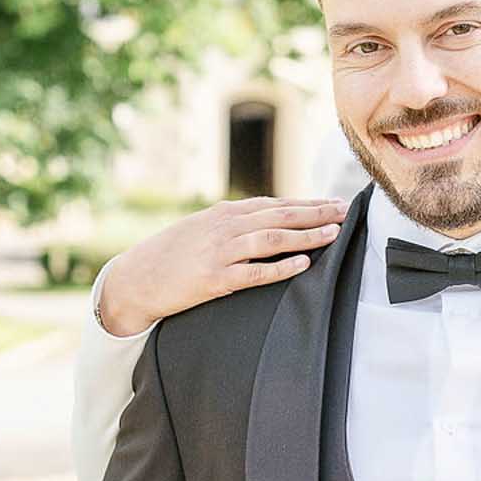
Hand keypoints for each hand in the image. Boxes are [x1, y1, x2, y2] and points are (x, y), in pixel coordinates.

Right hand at [97, 197, 346, 335]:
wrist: (135, 279)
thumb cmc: (169, 255)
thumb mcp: (201, 228)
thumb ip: (233, 223)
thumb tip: (267, 219)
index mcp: (224, 213)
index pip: (274, 204)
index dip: (306, 202)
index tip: (333, 202)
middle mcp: (225, 227)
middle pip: (281, 216)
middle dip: (316, 212)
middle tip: (346, 210)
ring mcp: (220, 252)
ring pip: (274, 239)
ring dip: (307, 235)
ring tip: (334, 232)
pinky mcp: (215, 279)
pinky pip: (256, 271)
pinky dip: (282, 266)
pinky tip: (303, 264)